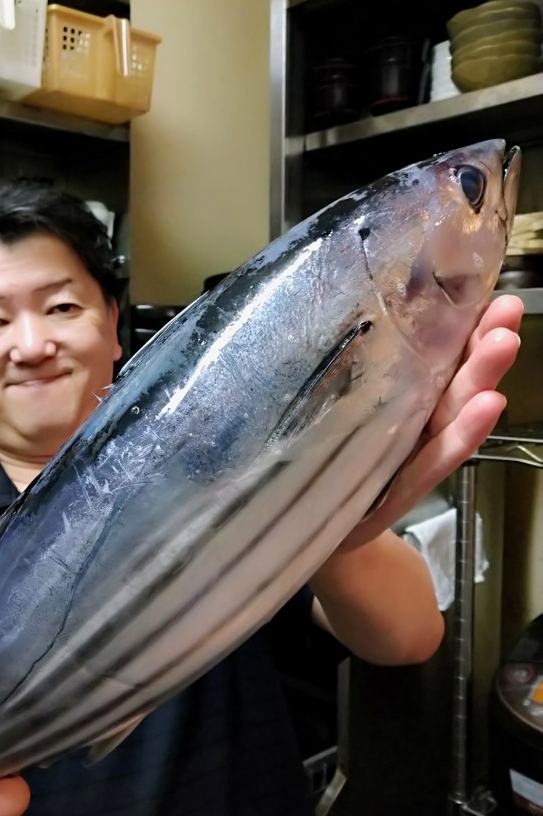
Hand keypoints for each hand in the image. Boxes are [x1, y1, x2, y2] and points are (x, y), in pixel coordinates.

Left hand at [338, 294, 522, 550]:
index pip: (434, 358)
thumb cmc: (322, 457)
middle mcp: (412, 423)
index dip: (463, 327)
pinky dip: (461, 437)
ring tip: (505, 344)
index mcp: (396, 398)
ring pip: (450, 415)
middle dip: (482, 346)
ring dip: (480, 380)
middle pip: (451, 381)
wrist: (306, 521)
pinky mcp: (400, 490)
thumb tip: (340, 294)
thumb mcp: (324, 406)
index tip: (490, 294)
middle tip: (508, 311)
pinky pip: (432, 462)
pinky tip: (489, 407)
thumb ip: (345, 368)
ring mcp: (411, 456)